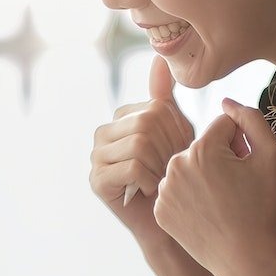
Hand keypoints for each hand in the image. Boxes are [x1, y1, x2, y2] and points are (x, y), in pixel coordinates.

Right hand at [88, 54, 194, 241]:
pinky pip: (132, 167)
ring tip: (162, 179)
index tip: (179, 152)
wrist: (167, 219)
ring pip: (140, 145)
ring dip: (161, 166)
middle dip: (169, 149)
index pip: (156, 108)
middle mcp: (103, 133)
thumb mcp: (176, 130)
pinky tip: (151, 190)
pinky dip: (151, 180)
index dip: (177, 131)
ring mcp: (96, 156)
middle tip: (171, 169)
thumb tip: (159, 57)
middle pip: (147, 124)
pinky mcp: (96, 180)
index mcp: (120, 116)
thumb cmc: (174, 174)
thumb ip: (164, 96)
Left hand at [153, 96, 275, 275]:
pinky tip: (207, 215)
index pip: (223, 126)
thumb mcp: (272, 156)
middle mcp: (176, 165)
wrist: (248, 260)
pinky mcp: (160, 211)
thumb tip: (225, 102)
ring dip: (204, 177)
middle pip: (203, 147)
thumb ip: (251, 118)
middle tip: (237, 190)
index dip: (242, 144)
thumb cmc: (265, 208)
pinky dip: (191, 198)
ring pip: (188, 168)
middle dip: (221, 159)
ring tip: (222, 204)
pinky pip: (177, 191)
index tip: (248, 169)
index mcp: (202, 148)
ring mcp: (164, 190)